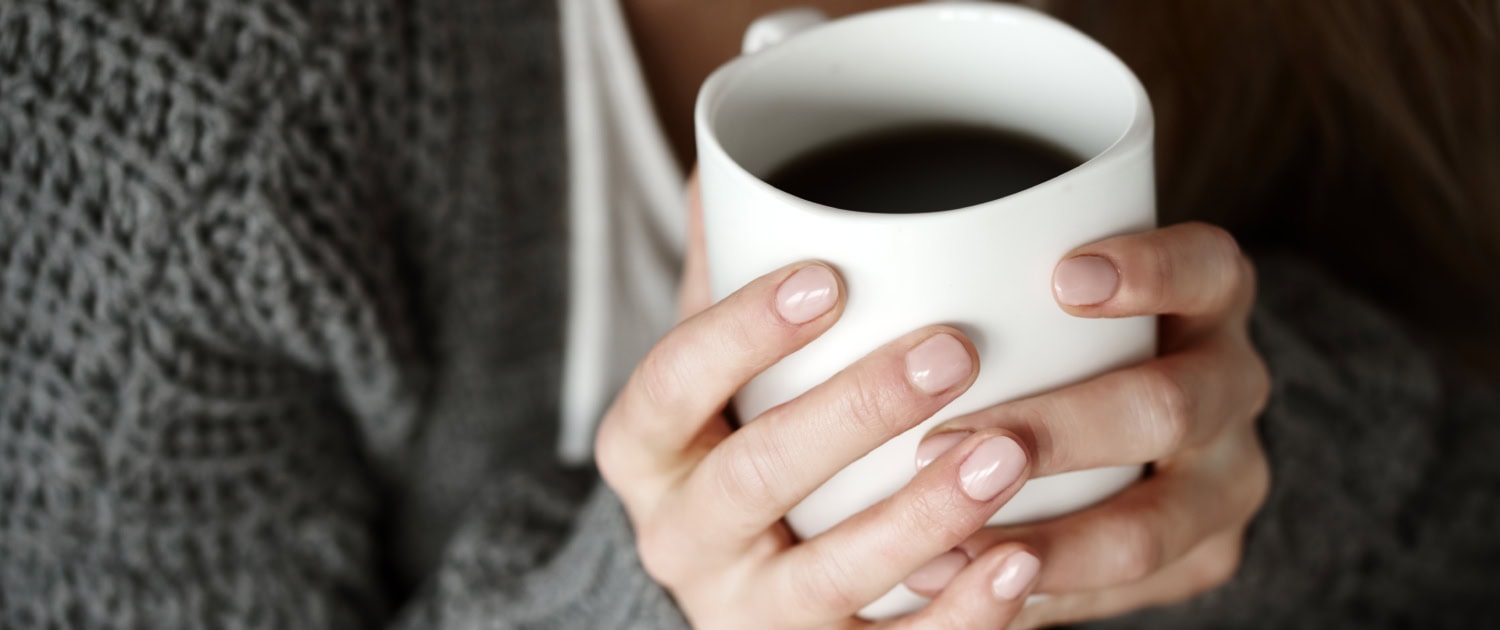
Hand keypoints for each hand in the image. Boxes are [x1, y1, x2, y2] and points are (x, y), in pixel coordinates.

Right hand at [596, 175, 1042, 627]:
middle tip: (952, 352)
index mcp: (646, 448)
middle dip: (852, 415)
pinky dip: (957, 615)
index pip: (673, 382)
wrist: (735, 577)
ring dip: (919, 517)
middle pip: (754, 478)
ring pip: (826, 578)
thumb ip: (724, 274)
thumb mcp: (715, 363)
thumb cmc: (737, 435)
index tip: (831, 275)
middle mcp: (681, 537)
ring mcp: (748, 611)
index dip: (743, 331)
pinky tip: (1020, 562)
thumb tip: (732, 161)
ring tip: (1004, 455)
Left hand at [906, 222, 1271, 627]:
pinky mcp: (1205, 558)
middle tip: (947, 442)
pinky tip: (962, 587)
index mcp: (1211, 300)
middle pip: (1169, 408)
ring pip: (1150, 528)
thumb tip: (853, 256)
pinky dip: (1043, 595)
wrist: (1147, 434)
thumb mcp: (1057, 287)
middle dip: (1059, 430)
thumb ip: (1001, 276)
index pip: (1205, 269)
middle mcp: (1233, 387)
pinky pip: (1130, 592)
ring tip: (945, 549)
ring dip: (1044, 543)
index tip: (1062, 277)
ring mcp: (1226, 482)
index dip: (1149, 271)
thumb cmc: (1065, 335)